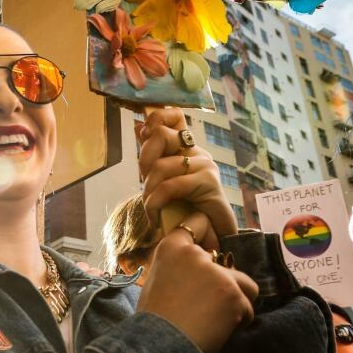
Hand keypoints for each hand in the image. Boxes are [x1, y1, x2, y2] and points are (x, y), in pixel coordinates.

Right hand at [136, 228, 258, 352]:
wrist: (157, 349)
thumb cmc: (154, 323)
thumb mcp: (157, 282)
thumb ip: (178, 269)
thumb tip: (198, 274)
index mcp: (171, 248)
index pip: (196, 223)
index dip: (207, 233)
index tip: (211, 249)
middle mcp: (194, 254)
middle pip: (227, 264)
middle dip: (223, 287)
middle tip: (205, 310)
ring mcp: (216, 273)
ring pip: (245, 285)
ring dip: (236, 304)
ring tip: (215, 322)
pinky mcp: (232, 294)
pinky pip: (248, 308)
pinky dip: (239, 323)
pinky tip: (218, 331)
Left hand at [137, 108, 235, 238]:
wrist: (213, 237)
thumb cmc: (186, 211)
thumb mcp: (165, 181)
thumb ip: (155, 157)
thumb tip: (139, 128)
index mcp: (187, 148)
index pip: (174, 116)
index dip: (156, 118)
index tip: (145, 136)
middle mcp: (197, 152)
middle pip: (161, 135)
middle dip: (143, 160)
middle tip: (144, 185)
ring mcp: (205, 165)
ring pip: (161, 166)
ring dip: (149, 192)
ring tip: (152, 210)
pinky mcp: (208, 182)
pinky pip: (170, 186)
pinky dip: (155, 205)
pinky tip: (155, 218)